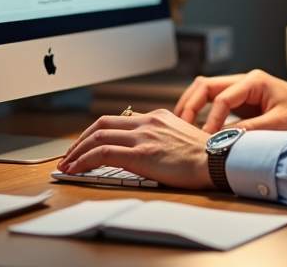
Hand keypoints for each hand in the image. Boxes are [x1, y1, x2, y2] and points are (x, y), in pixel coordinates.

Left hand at [58, 109, 212, 189]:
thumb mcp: (181, 137)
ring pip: (97, 137)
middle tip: (69, 155)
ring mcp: (144, 136)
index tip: (86, 145)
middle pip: (101, 124)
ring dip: (76, 152)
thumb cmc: (206, 155)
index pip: (117, 119)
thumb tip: (146, 149)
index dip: (95, 132)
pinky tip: (77, 170)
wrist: (219, 159)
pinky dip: (84, 160)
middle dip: (80, 140)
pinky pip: (103, 153)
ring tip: (67, 165)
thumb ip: (161, 137)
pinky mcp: (142, 153)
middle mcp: (148, 122)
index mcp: (157, 116)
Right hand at [175, 69, 286, 133]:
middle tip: (180, 127)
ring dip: (192, 105)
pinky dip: (203, 111)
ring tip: (182, 126)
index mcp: (254, 81)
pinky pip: (215, 102)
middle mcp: (245, 81)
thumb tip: (223, 141)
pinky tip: (196, 127)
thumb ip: (251, 131)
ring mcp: (242, 90)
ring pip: (207, 90)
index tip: (207, 140)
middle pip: (206, 86)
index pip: (222, 98)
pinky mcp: (243, 102)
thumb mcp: (280, 124)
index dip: (212, 120)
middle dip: (190, 105)